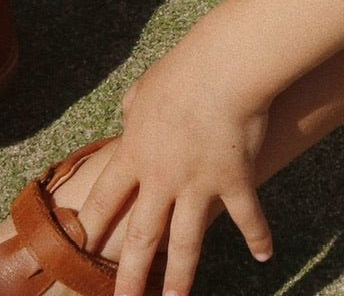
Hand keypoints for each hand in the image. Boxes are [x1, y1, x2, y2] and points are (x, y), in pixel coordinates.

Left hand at [77, 50, 273, 295]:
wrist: (223, 68)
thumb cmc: (182, 71)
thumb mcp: (143, 88)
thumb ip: (131, 106)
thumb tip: (126, 111)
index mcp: (135, 152)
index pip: (104, 198)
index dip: (90, 227)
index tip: (79, 251)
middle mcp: (162, 177)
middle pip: (141, 235)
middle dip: (129, 276)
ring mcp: (198, 183)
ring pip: (187, 242)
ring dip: (181, 277)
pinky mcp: (234, 180)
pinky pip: (246, 216)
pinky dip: (257, 237)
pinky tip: (264, 257)